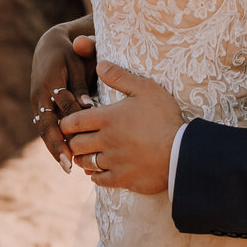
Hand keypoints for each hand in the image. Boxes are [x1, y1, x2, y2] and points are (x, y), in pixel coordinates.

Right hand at [30, 19, 96, 170]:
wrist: (49, 47)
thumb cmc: (69, 54)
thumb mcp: (76, 64)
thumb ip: (80, 86)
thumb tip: (87, 107)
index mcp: (48, 84)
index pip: (60, 108)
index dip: (70, 125)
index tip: (81, 142)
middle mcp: (39, 97)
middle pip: (47, 126)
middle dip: (57, 147)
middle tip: (68, 166)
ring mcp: (38, 104)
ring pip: (46, 130)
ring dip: (55, 149)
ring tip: (68, 168)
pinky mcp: (42, 109)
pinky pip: (47, 128)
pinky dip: (55, 143)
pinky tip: (66, 158)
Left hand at [58, 60, 183, 194]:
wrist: (181, 151)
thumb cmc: (164, 117)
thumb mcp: (145, 89)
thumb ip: (120, 76)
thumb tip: (99, 64)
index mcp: (107, 118)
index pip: (72, 122)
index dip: (66, 123)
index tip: (68, 123)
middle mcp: (105, 141)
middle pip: (75, 144)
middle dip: (73, 141)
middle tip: (77, 139)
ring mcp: (113, 162)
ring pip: (85, 163)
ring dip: (83, 159)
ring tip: (87, 154)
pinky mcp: (123, 179)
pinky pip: (100, 181)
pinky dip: (96, 176)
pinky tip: (100, 171)